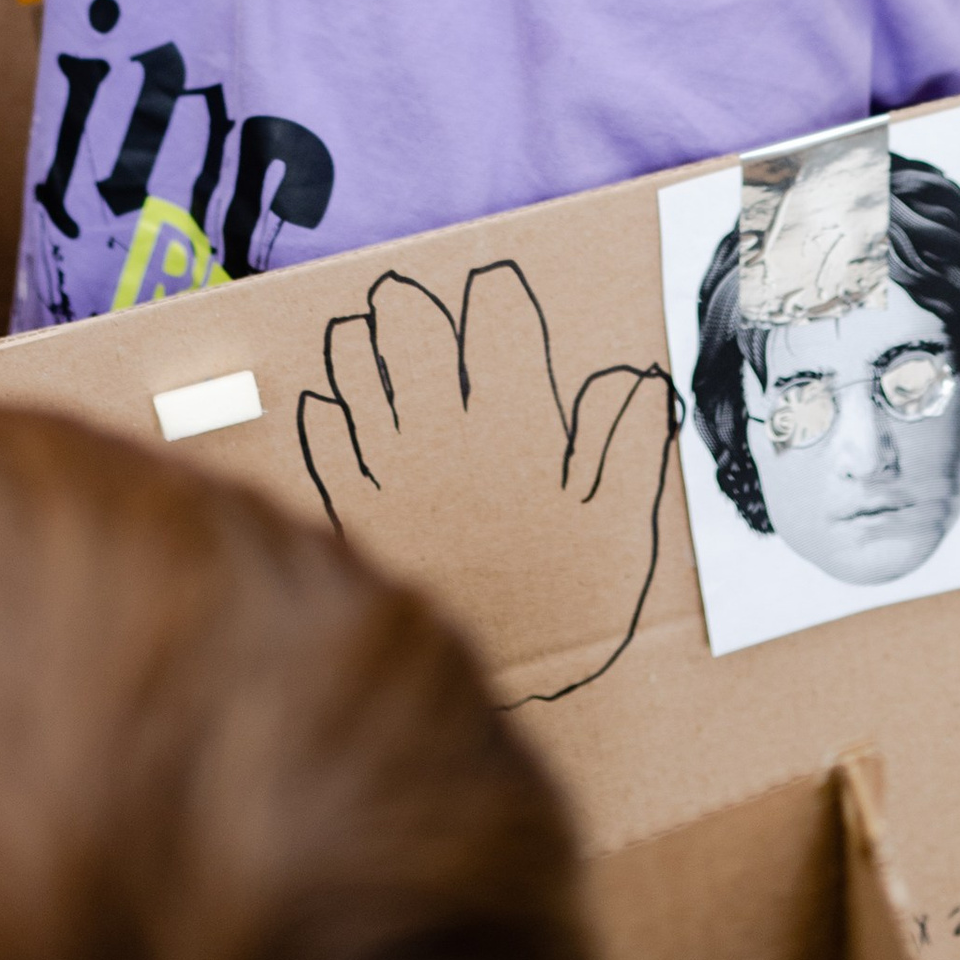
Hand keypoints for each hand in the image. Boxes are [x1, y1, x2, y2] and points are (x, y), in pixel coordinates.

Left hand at [298, 259, 678, 705]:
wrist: (497, 681)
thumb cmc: (573, 598)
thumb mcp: (619, 524)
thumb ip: (625, 447)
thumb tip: (640, 380)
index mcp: (518, 425)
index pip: (504, 336)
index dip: (499, 299)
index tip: (493, 277)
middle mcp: (449, 435)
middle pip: (418, 346)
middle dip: (408, 310)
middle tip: (396, 287)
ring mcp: (394, 470)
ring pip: (364, 388)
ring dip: (356, 354)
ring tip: (351, 328)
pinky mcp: (355, 512)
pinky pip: (331, 453)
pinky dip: (324, 424)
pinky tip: (320, 404)